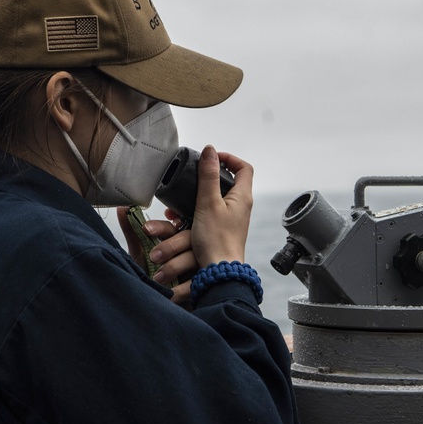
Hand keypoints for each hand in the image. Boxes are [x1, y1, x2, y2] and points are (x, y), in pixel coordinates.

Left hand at [115, 207, 197, 304]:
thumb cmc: (152, 273)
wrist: (158, 302)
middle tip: (153, 257)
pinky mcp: (202, 283)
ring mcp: (199, 264)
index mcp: (175, 238)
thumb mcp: (140, 253)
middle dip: (169, 246)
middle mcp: (190, 248)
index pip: (171, 226)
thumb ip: (132, 231)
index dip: (159, 227)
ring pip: (193, 258)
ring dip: (174, 266)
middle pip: (187, 237)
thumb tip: (122, 209)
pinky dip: (181, 290)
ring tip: (158, 277)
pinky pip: (195, 283)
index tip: (145, 229)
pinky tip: (169, 294)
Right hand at [189, 145, 252, 267]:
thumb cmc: (216, 240)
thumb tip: (210, 151)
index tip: (211, 158)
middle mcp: (239, 207)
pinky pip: (208, 213)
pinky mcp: (220, 229)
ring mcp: (230, 219)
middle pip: (228, 181)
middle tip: (194, 176)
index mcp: (242, 197)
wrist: (218, 273)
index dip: (229, 158)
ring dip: (197, 195)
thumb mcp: (208, 203)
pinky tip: (178, 216)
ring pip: (215, 198)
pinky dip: (194, 210)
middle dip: (208, 176)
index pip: (244, 168)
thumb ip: (208, 176)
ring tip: (181, 198)